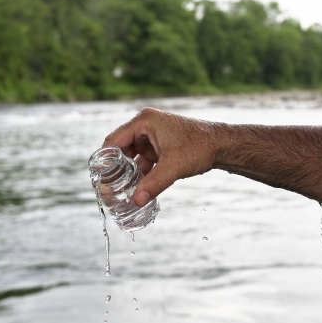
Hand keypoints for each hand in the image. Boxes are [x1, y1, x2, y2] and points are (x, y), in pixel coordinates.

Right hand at [103, 107, 224, 205]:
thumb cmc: (200, 147)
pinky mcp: (160, 146)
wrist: (222, 145)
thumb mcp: (174, 167)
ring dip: (127, 173)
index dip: (105, 160)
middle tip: (107, 189)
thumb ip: (154, 184)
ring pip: (131, 156)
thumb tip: (137, 201)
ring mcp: (152, 136)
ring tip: (118, 192)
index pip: (114, 140)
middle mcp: (145, 125)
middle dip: (114, 169)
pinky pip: (143, 161)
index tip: (98, 179)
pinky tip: (136, 190)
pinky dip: (139, 174)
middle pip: (120, 149)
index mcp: (144, 121)